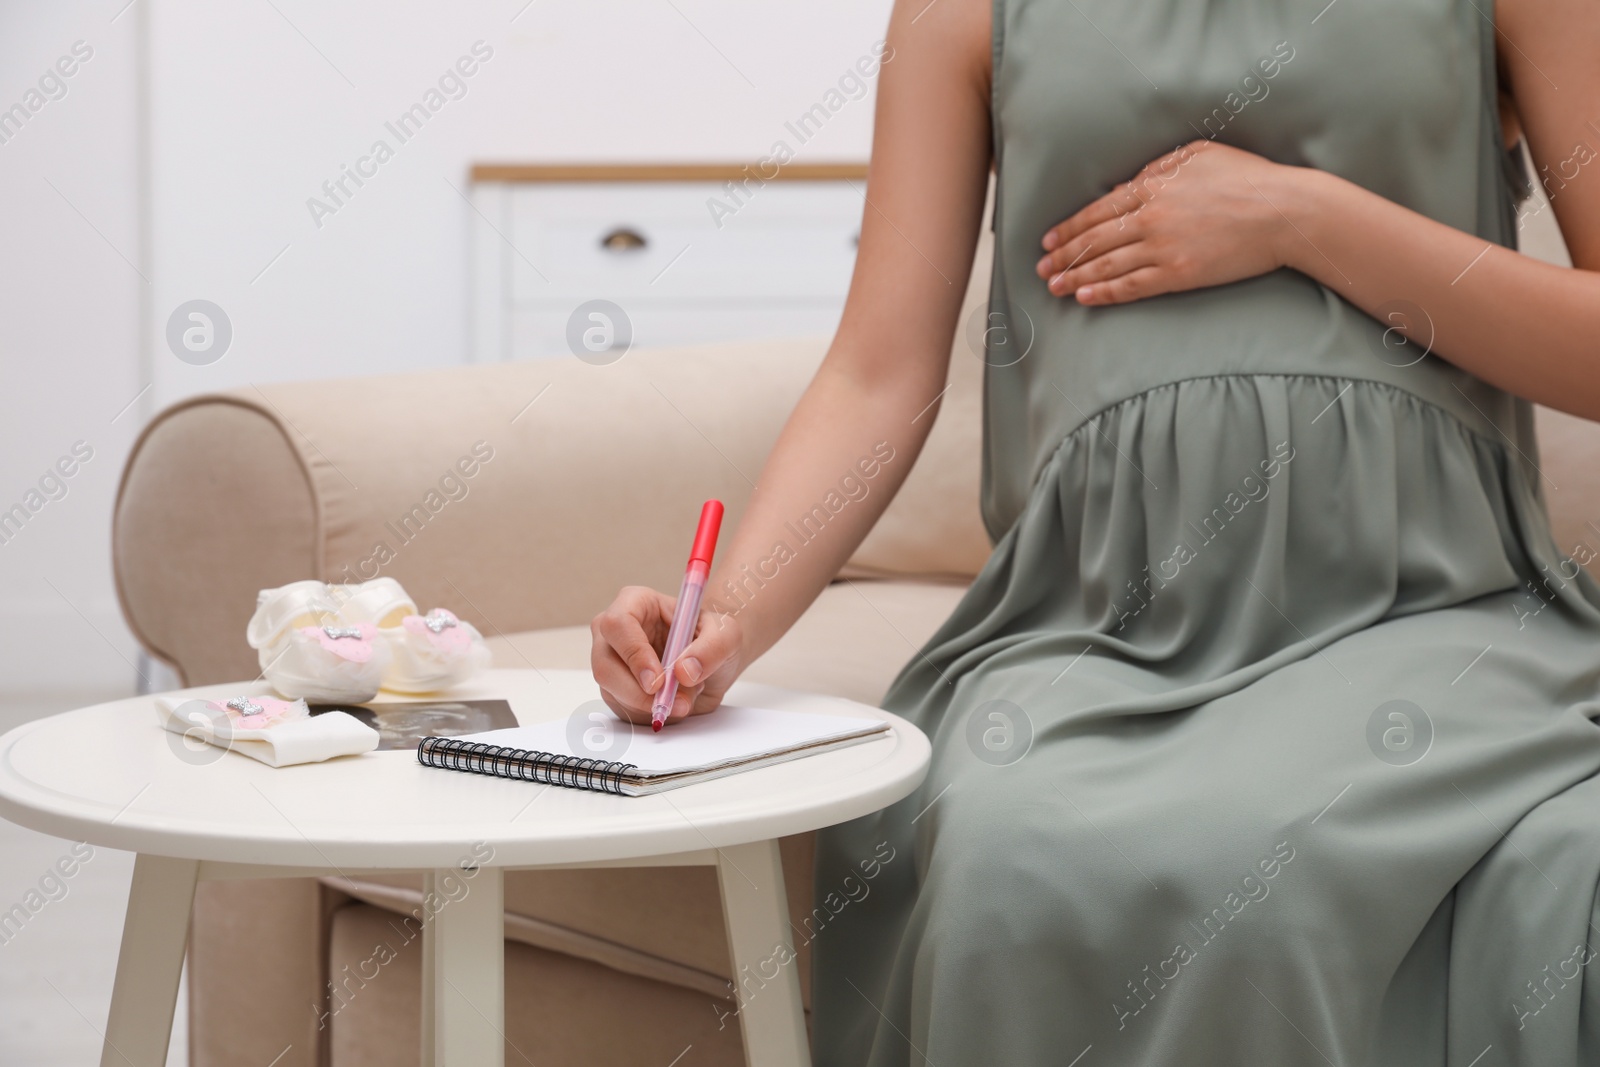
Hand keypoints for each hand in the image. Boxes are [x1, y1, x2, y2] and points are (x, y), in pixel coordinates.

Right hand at [590, 585, 744, 726]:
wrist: (714, 662)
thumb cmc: (713, 637)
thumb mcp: (726, 634)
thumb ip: (711, 648)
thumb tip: (683, 671)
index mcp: (635, 603)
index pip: (618, 625)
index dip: (634, 654)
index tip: (657, 680)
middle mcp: (615, 632)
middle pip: (604, 665)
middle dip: (637, 692)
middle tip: (670, 703)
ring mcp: (612, 662)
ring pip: (612, 692)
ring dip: (650, 704)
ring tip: (685, 695)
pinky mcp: (616, 689)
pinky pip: (624, 709)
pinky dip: (651, 713)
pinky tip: (673, 701)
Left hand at [1034, 141, 1301, 305]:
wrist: (1284, 211)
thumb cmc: (1247, 178)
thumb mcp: (1199, 155)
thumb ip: (1159, 168)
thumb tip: (1128, 184)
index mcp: (1153, 186)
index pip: (1099, 210)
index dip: (1070, 228)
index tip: (1050, 240)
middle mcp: (1150, 217)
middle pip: (1095, 240)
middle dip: (1064, 255)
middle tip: (1041, 267)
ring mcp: (1163, 248)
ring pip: (1106, 266)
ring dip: (1075, 277)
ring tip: (1053, 286)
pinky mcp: (1178, 274)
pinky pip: (1131, 286)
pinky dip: (1104, 293)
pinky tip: (1083, 298)